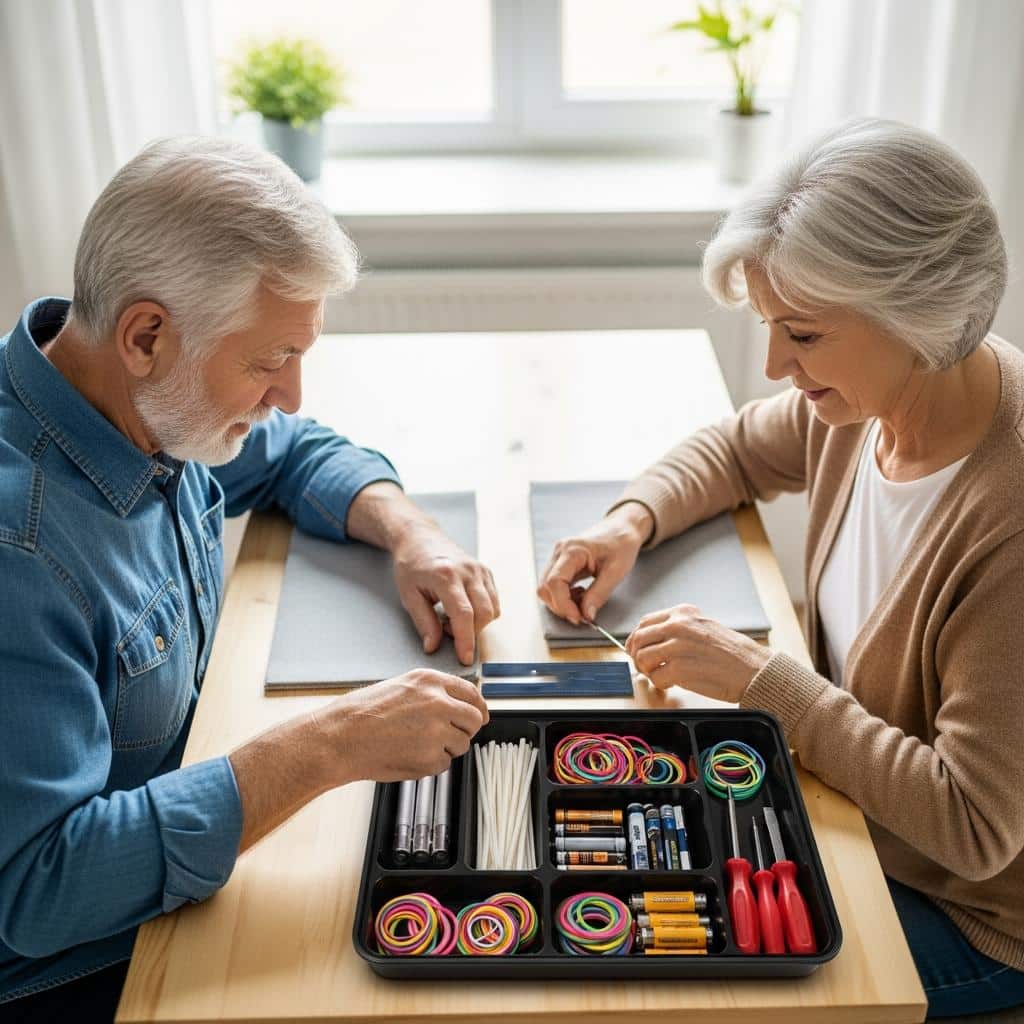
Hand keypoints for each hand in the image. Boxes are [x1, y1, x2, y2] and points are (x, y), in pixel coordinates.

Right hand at [316, 669, 489, 782]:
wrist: (340, 737)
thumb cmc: (362, 713)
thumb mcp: (401, 686)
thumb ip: (432, 692)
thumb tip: (457, 704)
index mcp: (431, 681)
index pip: (472, 693)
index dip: (478, 707)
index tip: (480, 715)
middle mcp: (438, 702)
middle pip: (474, 719)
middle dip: (467, 730)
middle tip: (452, 735)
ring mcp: (436, 731)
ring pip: (461, 744)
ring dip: (446, 748)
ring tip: (416, 744)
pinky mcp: (430, 757)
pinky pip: (444, 764)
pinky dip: (431, 764)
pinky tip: (409, 755)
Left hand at [393, 524, 499, 664]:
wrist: (419, 537)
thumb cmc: (411, 564)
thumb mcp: (408, 595)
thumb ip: (423, 622)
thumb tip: (433, 646)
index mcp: (446, 576)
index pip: (463, 615)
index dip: (466, 640)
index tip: (465, 658)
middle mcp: (468, 571)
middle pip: (484, 613)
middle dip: (472, 633)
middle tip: (447, 631)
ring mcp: (480, 570)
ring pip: (493, 608)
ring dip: (477, 622)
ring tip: (452, 617)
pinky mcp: (485, 571)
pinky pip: (493, 599)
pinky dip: (482, 611)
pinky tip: (463, 608)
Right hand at [536, 502, 651, 624]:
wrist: (622, 528)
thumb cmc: (621, 544)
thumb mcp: (616, 571)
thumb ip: (599, 594)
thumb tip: (586, 615)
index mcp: (572, 550)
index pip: (554, 582)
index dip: (563, 604)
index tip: (578, 618)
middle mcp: (559, 552)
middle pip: (545, 586)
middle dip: (561, 606)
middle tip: (582, 615)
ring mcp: (557, 556)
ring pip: (546, 587)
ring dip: (561, 601)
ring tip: (584, 602)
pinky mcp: (560, 562)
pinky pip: (553, 584)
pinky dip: (564, 595)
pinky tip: (581, 594)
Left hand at [625, 603, 772, 702]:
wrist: (752, 668)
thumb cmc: (731, 652)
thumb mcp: (702, 627)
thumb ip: (677, 630)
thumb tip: (650, 640)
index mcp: (682, 613)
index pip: (645, 622)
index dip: (635, 638)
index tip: (634, 649)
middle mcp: (677, 626)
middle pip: (639, 640)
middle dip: (637, 656)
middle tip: (645, 667)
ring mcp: (677, 647)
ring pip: (643, 659)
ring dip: (648, 671)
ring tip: (662, 676)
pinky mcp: (679, 669)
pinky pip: (656, 678)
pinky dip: (661, 684)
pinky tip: (673, 683)